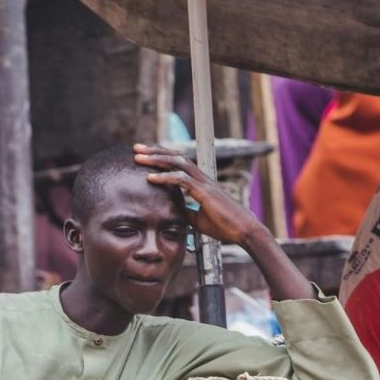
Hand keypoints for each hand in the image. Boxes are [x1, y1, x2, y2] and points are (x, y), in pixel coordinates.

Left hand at [133, 143, 260, 246]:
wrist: (243, 231)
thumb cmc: (224, 226)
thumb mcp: (198, 219)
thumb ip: (185, 211)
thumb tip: (173, 210)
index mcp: (200, 183)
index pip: (178, 163)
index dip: (161, 157)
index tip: (144, 156)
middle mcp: (201, 178)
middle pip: (176, 156)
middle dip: (155, 151)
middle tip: (136, 148)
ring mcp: (203, 183)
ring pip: (178, 163)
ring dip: (156, 159)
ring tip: (138, 157)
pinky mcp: (204, 192)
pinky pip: (182, 180)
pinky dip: (165, 177)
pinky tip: (150, 178)